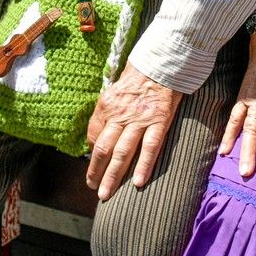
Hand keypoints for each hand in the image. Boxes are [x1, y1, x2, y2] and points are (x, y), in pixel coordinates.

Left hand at [86, 63, 183, 200]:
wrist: (163, 61)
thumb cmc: (139, 76)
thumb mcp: (114, 90)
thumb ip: (106, 113)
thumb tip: (96, 136)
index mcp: (106, 105)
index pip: (93, 136)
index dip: (92, 155)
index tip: (94, 167)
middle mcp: (120, 114)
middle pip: (103, 149)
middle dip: (96, 172)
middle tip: (94, 189)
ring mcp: (140, 118)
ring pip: (122, 152)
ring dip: (112, 176)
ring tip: (106, 194)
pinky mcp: (159, 120)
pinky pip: (150, 147)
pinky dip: (143, 166)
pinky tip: (137, 183)